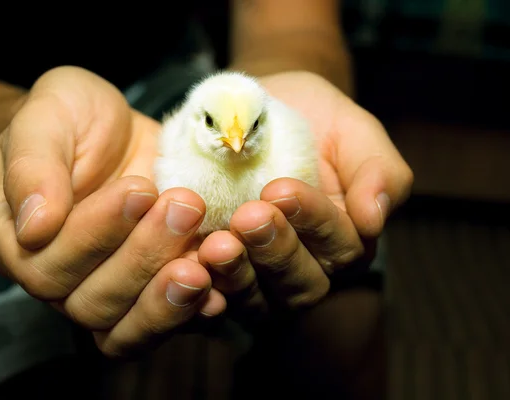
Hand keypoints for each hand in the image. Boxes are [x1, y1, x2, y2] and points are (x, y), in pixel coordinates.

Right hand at [0, 66, 225, 357]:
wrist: (109, 127)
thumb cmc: (68, 119)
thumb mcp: (45, 120)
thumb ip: (32, 167)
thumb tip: (33, 226)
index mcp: (21, 246)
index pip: (50, 266)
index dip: (95, 234)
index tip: (138, 189)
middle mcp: (62, 282)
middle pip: (94, 304)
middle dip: (142, 258)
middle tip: (184, 208)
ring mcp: (110, 290)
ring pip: (131, 327)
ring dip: (169, 298)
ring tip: (205, 259)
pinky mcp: (153, 288)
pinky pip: (170, 320)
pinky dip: (196, 312)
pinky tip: (220, 291)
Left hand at [199, 71, 412, 320]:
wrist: (249, 114)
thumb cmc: (310, 121)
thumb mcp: (351, 131)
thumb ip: (377, 170)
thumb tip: (376, 218)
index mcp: (345, 240)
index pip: (339, 243)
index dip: (313, 219)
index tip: (281, 189)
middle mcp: (308, 270)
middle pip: (301, 281)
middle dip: (275, 249)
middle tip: (249, 216)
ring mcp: (263, 283)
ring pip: (258, 299)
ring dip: (238, 274)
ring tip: (217, 245)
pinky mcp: (222, 283)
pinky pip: (215, 299)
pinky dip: (204, 287)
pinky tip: (188, 266)